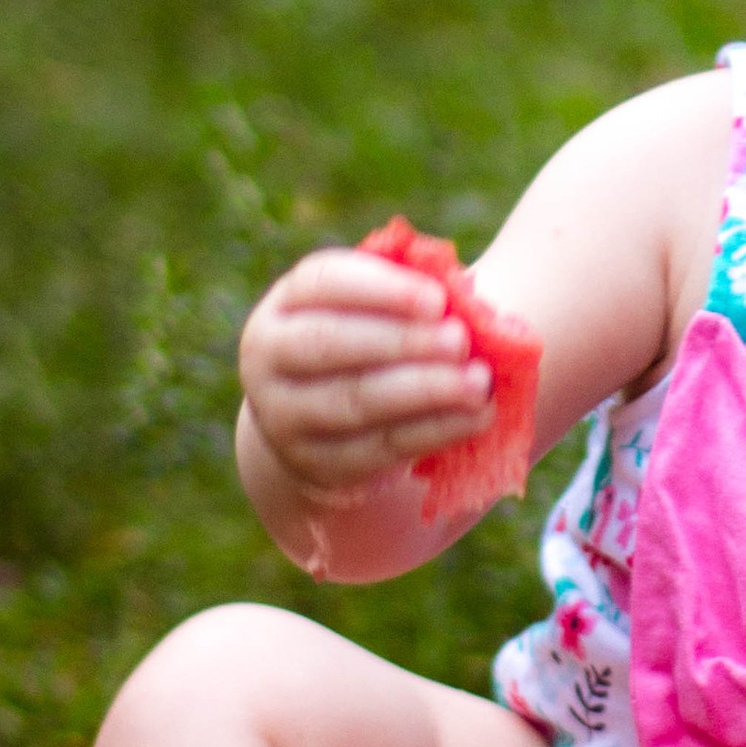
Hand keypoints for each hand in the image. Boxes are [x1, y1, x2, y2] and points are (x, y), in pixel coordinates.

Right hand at [237, 247, 490, 505]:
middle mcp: (268, 358)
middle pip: (329, 342)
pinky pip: (380, 447)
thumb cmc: (366, 342)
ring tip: (477, 381)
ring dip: (423, 389)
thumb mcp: (374, 308)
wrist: (323, 424)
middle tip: (460, 340)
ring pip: (354, 401)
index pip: (324, 282)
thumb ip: (408, 292)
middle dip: (400, 340)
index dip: (383, 289)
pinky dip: (434, 429)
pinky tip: (476, 415)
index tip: (438, 299)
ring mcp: (284, 417)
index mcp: (284, 304)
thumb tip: (463, 291)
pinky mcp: (318, 464)